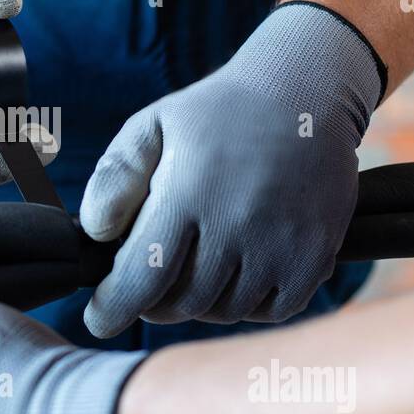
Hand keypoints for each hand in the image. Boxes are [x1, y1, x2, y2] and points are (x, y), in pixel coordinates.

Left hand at [79, 3, 382, 337]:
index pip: (143, 278)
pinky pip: (274, 311)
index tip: (98, 320)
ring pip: (225, 311)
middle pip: (182, 302)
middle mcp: (239, 224)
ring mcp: (283, 243)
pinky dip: (249, 304)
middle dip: (154, 300)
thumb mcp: (152, 126)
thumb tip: (96, 233)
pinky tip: (239, 273)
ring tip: (197, 264)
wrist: (305, 93)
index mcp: (190, 192)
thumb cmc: (217, 113)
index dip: (114, 308)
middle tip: (150, 278)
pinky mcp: (317, 254)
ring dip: (202, 302)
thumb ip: (114, 178)